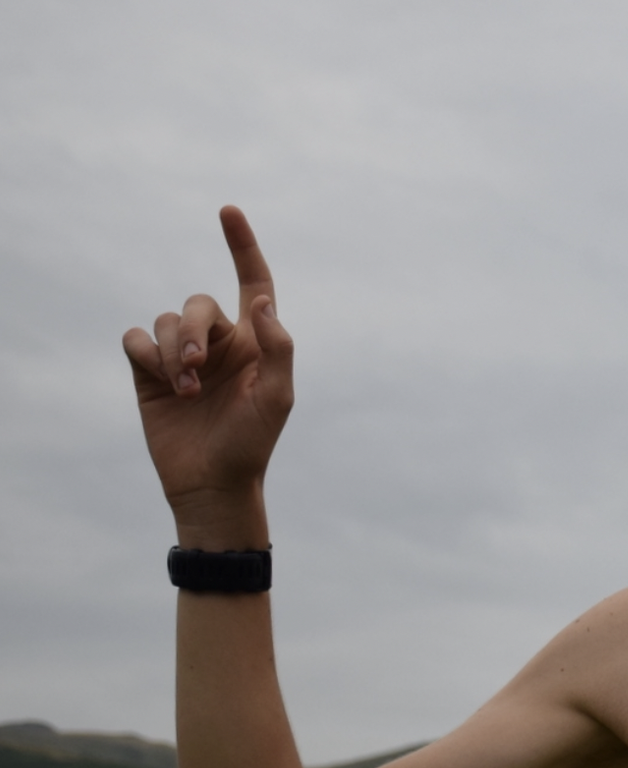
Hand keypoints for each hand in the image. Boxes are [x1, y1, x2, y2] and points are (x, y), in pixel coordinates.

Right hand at [124, 206, 292, 544]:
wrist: (213, 483)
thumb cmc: (252, 443)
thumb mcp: (277, 398)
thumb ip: (277, 347)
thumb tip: (262, 301)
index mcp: (256, 342)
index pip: (252, 282)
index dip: (242, 246)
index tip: (228, 210)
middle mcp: (220, 342)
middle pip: (197, 303)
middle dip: (193, 330)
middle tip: (196, 368)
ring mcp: (183, 357)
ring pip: (165, 321)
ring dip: (172, 351)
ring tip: (186, 389)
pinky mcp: (149, 373)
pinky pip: (135, 338)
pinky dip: (145, 353)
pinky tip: (161, 381)